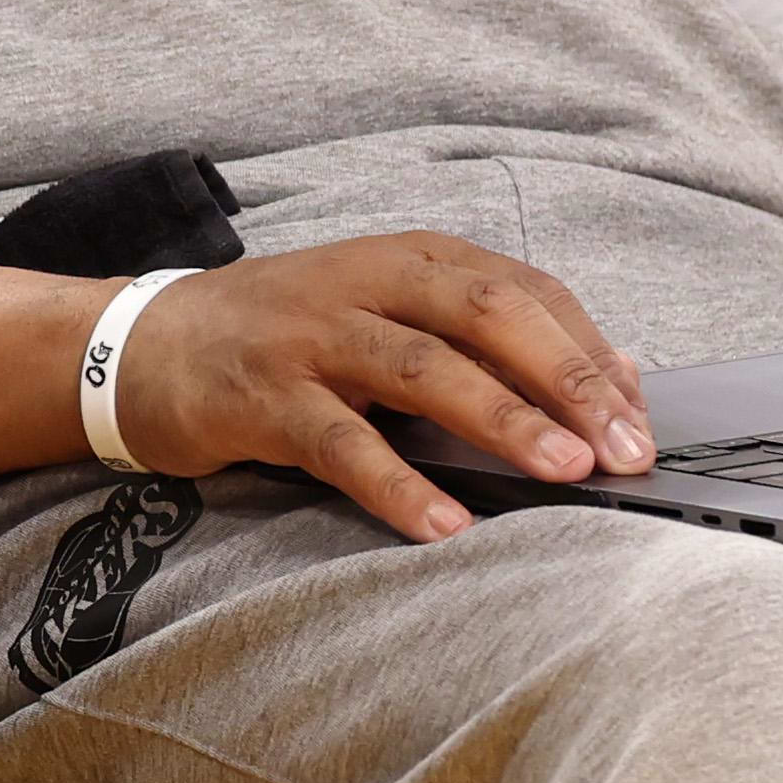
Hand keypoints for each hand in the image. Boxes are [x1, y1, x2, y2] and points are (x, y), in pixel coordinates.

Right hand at [101, 233, 650, 542]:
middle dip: (564, 379)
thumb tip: (615, 378)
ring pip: (422, 368)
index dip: (589, 353)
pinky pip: (341, 442)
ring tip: (562, 471)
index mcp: (407, 258)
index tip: (641, 420)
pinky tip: (446, 524)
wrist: (142, 347)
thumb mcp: (385, 318)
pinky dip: (398, 484)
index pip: (523, 291)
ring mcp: (311, 335)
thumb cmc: (284, 339)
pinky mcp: (263, 395)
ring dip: (501, 419)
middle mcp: (365, 283)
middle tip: (622, 448)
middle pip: (485, 312)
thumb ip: (485, 341)